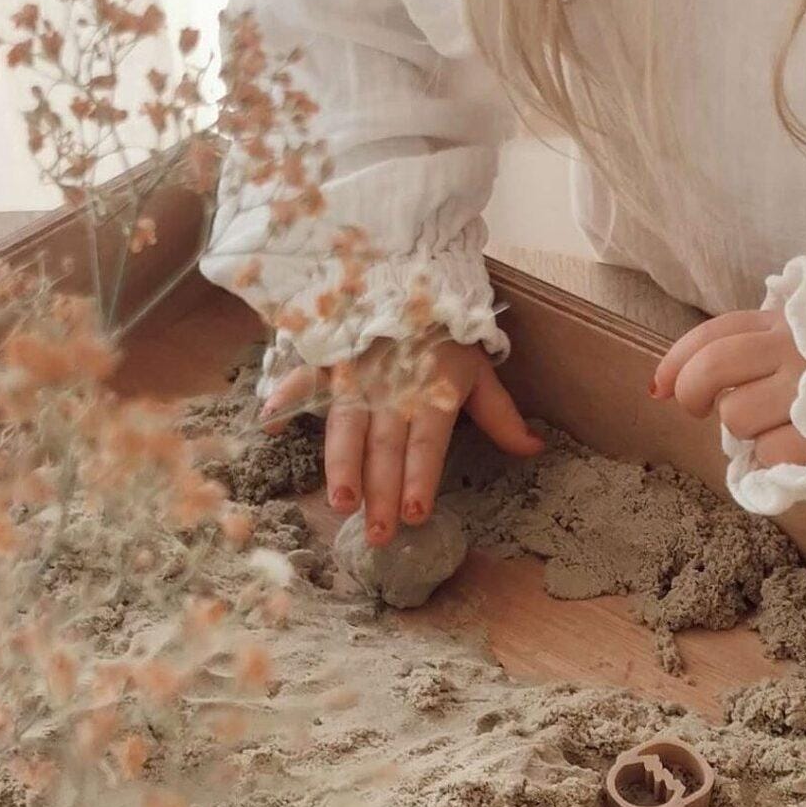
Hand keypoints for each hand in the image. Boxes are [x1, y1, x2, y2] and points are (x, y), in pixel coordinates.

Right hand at [263, 340, 541, 543]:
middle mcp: (392, 387)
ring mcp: (356, 373)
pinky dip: (284, 398)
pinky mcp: (327, 357)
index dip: (421, 477)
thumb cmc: (446, 333)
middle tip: (377, 534)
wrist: (412, 272)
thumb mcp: (480, 370)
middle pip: (386, 446)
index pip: (427, 442)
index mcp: (432, 391)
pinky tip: (268, 424)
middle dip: (381, 492)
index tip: (416, 514)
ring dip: (341, 463)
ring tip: (339, 501)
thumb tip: (537, 450)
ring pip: (346, 424)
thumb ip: (502, 416)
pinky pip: (302, 377)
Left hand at [650, 309, 805, 468]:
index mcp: (785, 324)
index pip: (716, 333)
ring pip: (735, 415)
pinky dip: (775, 457)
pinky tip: (800, 447)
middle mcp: (794, 347)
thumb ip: (751, 355)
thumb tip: (665, 387)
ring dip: (745, 431)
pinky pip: (768, 450)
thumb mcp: (802, 347)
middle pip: (712, 366)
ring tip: (777, 427)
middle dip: (691, 393)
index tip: (659, 388)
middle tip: (699, 411)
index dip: (677, 360)